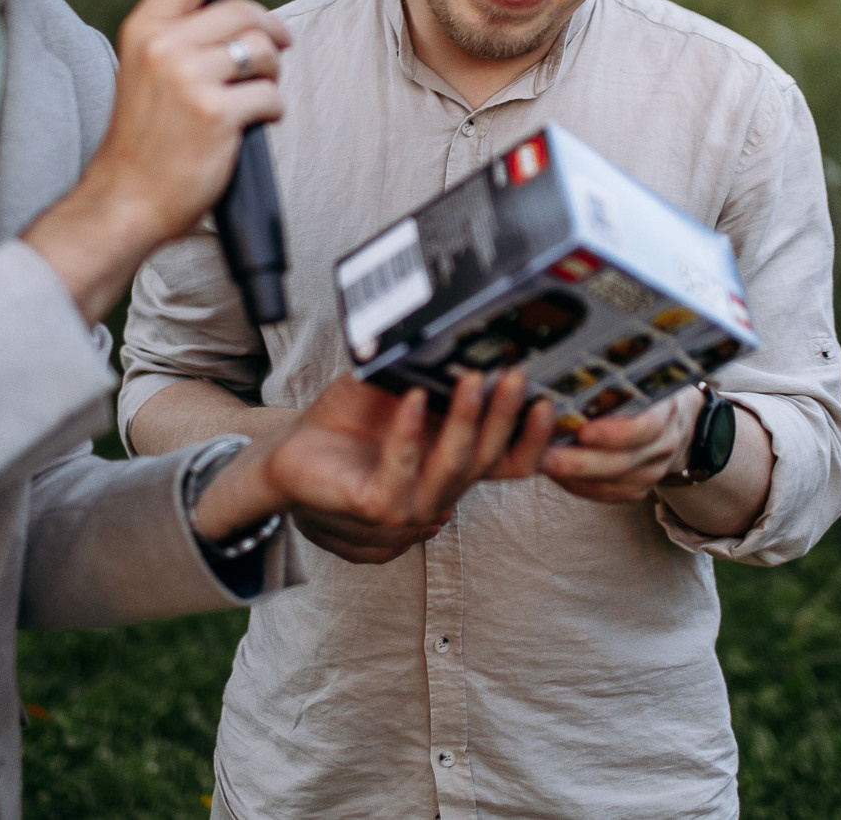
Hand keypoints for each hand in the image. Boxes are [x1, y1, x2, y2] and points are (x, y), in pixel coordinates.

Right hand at [25, 0, 289, 319]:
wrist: (125, 199)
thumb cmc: (142, 140)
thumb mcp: (142, 70)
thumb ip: (175, 35)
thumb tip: (232, 6)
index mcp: (143, 29)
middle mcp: (164, 47)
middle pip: (243, 11)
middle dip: (270, 30)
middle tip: (275, 50)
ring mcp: (190, 80)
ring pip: (263, 50)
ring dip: (272, 71)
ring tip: (259, 90)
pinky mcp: (218, 115)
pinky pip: (270, 96)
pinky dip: (272, 110)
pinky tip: (255, 123)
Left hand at [286, 382, 554, 561]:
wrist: (293, 449)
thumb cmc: (347, 419)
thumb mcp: (398, 386)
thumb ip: (430, 373)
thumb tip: (462, 333)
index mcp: (452, 462)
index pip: (509, 462)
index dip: (534, 438)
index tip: (547, 400)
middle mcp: (440, 489)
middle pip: (488, 457)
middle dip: (504, 414)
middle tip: (513, 374)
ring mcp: (410, 506)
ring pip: (454, 466)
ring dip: (466, 421)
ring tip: (471, 379)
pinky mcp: (376, 508)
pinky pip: (402, 471)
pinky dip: (409, 434)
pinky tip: (411, 398)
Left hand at [540, 384, 705, 503]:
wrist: (680, 420)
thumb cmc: (646, 385)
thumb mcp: (640, 371)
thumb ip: (614, 372)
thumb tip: (570, 362)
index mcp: (667, 410)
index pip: (645, 427)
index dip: (615, 433)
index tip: (583, 430)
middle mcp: (664, 446)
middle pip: (621, 462)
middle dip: (579, 461)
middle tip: (543, 455)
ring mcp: (652, 473)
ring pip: (611, 484)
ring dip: (571, 476)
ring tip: (537, 463)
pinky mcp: (637, 490)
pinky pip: (605, 494)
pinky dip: (576, 485)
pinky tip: (552, 474)